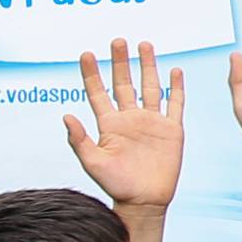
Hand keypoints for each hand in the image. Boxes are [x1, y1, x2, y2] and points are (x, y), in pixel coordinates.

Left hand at [64, 39, 184, 210]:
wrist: (145, 201)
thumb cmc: (117, 185)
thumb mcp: (93, 163)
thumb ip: (79, 140)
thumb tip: (66, 116)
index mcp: (110, 125)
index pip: (99, 93)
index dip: (91, 74)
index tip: (86, 54)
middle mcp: (130, 119)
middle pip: (124, 83)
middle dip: (120, 62)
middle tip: (117, 40)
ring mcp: (151, 122)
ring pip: (149, 87)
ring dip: (147, 66)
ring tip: (144, 45)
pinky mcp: (171, 129)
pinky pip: (174, 104)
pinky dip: (176, 87)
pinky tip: (175, 72)